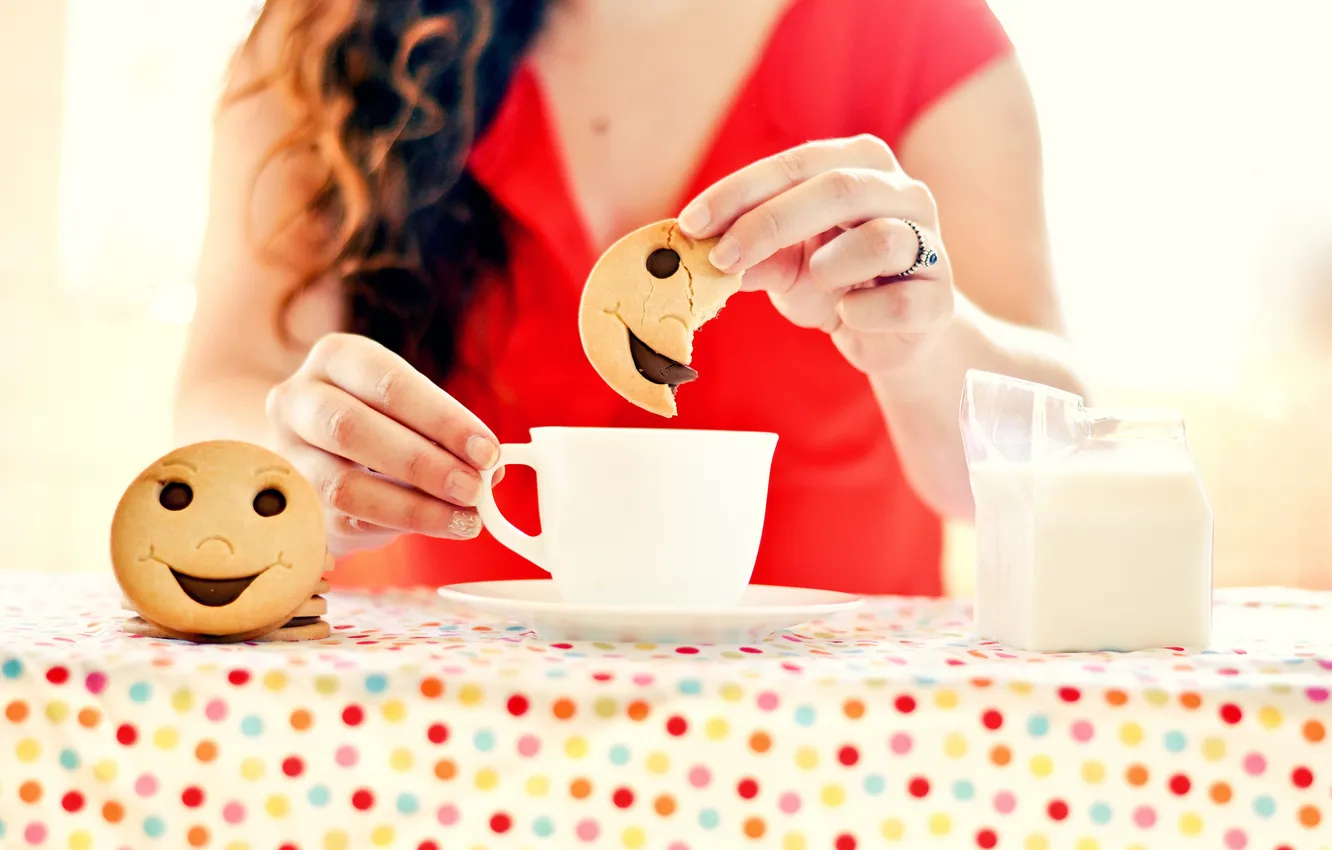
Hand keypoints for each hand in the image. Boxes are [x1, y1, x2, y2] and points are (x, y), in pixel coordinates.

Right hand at [266, 333, 501, 554]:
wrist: (317, 455)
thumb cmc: (378, 425)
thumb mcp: (408, 413)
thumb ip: (445, 435)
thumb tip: (491, 470)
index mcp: (337, 359)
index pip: (389, 383)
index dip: (442, 419)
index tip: (487, 451)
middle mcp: (298, 399)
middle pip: (352, 428)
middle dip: (423, 463)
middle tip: (474, 488)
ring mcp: (286, 453)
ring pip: (342, 484)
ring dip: (414, 506)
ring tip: (463, 518)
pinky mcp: (290, 502)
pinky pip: (341, 521)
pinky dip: (396, 526)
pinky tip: (436, 526)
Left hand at [678, 135, 952, 374]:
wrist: (890, 332)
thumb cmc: (834, 281)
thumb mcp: (784, 263)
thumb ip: (750, 254)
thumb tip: (701, 254)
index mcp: (860, 165)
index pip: (795, 163)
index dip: (739, 192)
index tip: (691, 224)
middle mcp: (903, 192)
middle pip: (838, 190)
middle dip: (769, 223)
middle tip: (721, 259)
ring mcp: (931, 243)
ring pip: (880, 241)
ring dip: (828, 268)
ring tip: (816, 281)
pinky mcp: (940, 298)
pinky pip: (899, 303)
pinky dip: (861, 313)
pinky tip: (849, 314)